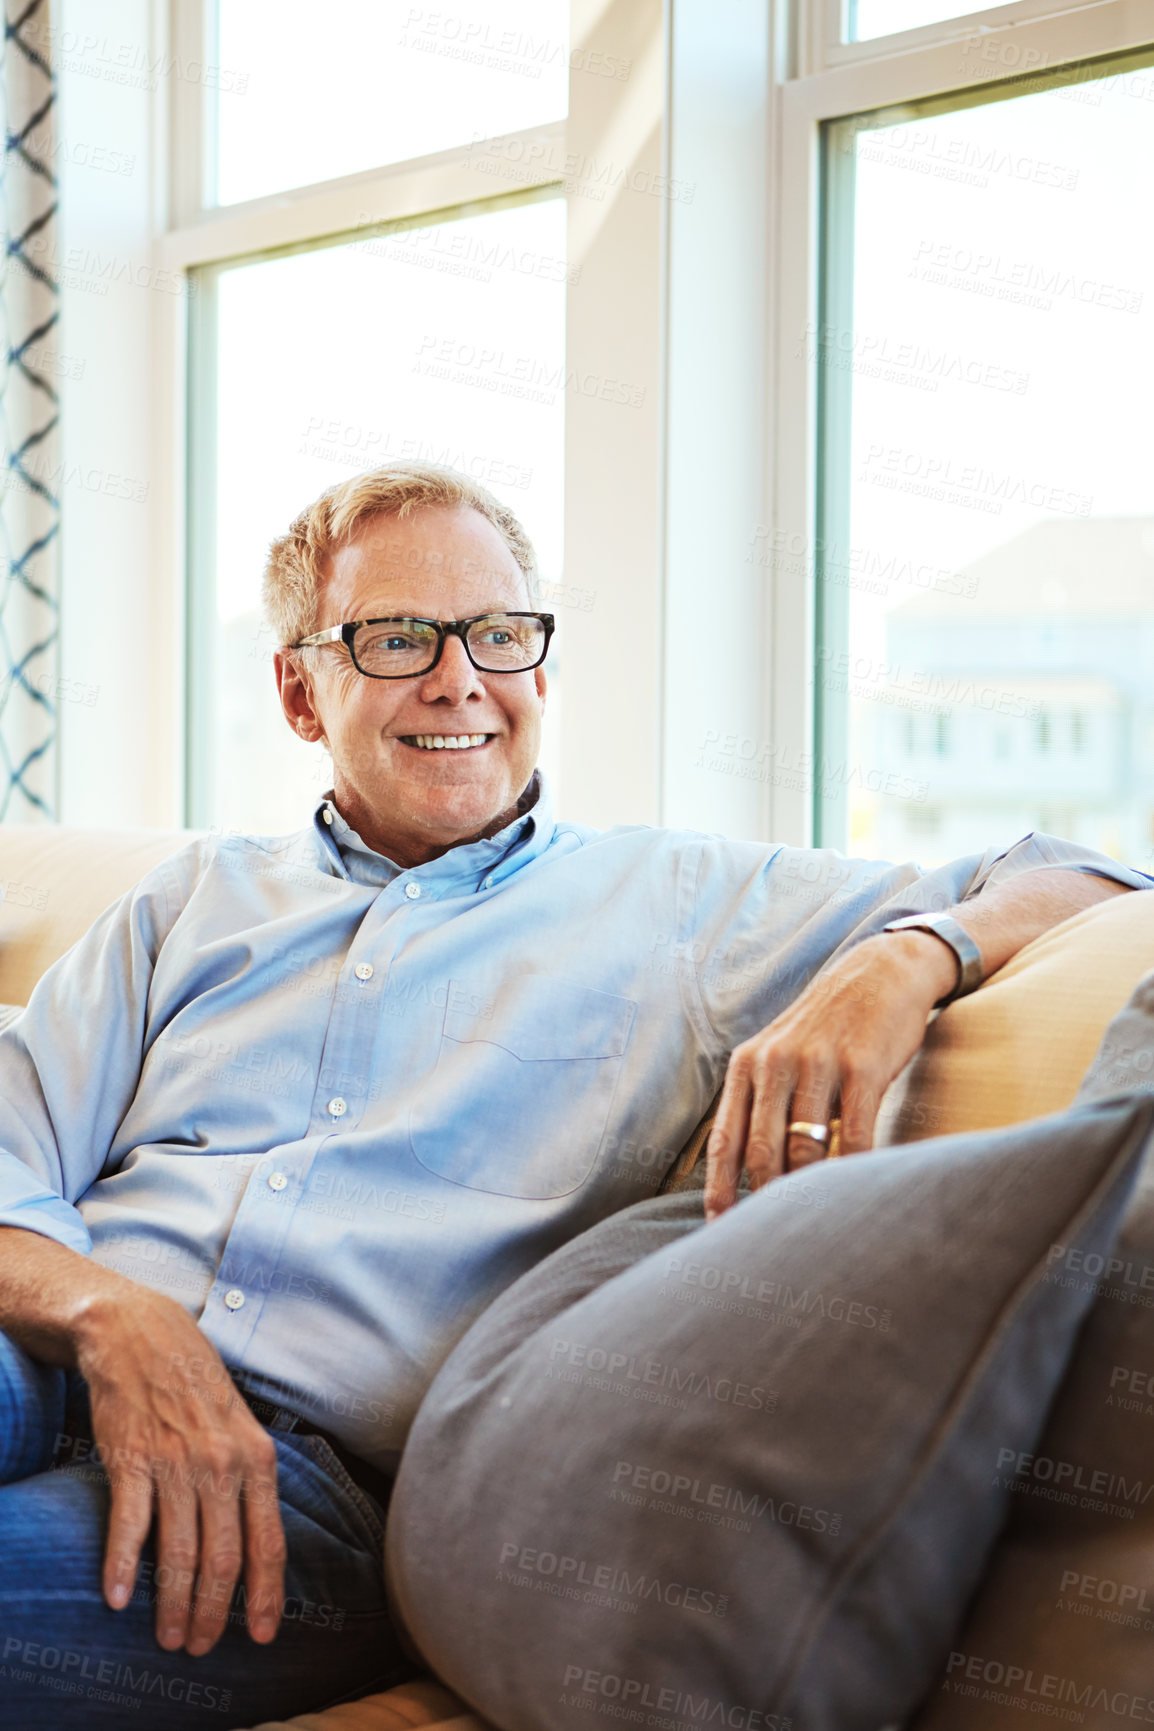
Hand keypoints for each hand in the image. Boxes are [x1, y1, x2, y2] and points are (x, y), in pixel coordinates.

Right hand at [73, 1287, 286, 1655]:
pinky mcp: (131, 1458)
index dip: (266, 1595)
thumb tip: (258, 1536)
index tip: (263, 1634)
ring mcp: (175, 1462)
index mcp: (257, 1457)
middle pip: (223, 1559)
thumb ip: (249, 1476)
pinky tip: (116, 1599)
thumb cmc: (193, 1380)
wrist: (139, 1333)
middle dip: (214, 1613)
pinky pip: (129, 1526)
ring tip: (168, 1637)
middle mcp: (221, 1463)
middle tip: (202, 1646)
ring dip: (172, 1604)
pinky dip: (122, 1567)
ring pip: (178, 1553)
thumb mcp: (240, 1422)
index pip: (268, 1542)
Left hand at [703, 928, 956, 1218]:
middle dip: (763, 1198)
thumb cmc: (828, 1027)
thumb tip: (746, 1169)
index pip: (725, 1139)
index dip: (720, 1188)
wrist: (880, 973)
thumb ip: (760, 1101)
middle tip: (772, 1236)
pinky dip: (853, 1169)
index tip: (718, 1226)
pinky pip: (854, 1135)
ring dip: (808, 1191)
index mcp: (748, 1064)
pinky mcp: (862, 1067)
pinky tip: (855, 1190)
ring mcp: (818, 1063)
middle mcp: (775, 1062)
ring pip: (805, 1147)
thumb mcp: (779, 1052)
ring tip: (812, 1223)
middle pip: (762, 1150)